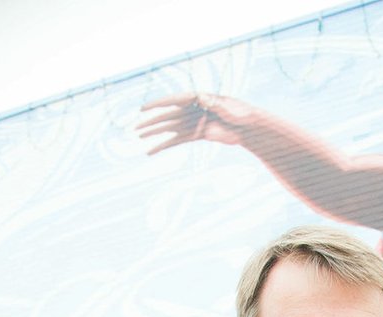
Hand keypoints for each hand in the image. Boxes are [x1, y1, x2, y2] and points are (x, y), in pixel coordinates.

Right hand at [137, 94, 256, 154]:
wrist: (247, 126)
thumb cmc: (239, 112)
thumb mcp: (227, 106)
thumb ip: (214, 102)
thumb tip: (203, 98)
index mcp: (196, 99)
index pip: (173, 101)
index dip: (157, 105)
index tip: (143, 109)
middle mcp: (191, 110)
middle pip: (167, 117)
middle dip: (151, 123)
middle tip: (135, 128)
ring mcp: (192, 123)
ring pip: (169, 129)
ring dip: (154, 134)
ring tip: (139, 138)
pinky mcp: (196, 135)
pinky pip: (177, 141)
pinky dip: (165, 146)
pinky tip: (153, 151)